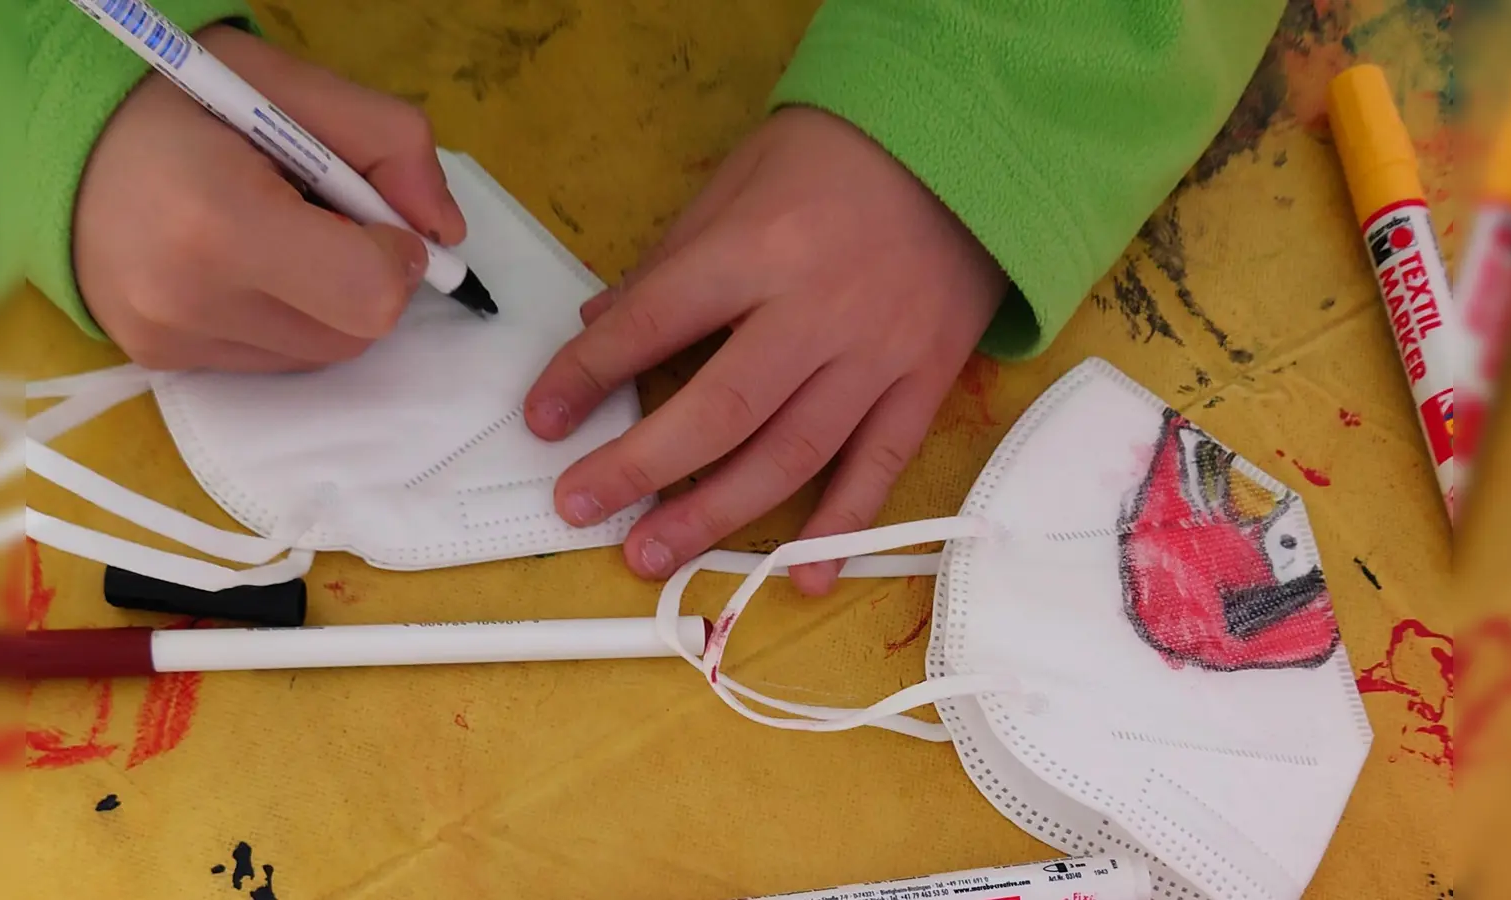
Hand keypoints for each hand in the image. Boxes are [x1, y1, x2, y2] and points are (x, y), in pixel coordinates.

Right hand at [74, 25, 464, 371]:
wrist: (54, 134)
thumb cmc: (180, 100)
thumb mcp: (292, 87)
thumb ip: (392, 144)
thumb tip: (445, 233)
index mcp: (222, 225)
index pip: (371, 296)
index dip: (395, 257)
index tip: (371, 216)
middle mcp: (189, 301)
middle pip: (354, 334)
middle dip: (364, 279)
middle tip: (319, 218)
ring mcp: (169, 340)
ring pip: (319, 355)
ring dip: (326, 304)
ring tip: (272, 236)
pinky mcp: (159, 361)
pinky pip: (271, 359)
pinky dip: (282, 319)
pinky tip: (240, 265)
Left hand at [524, 107, 1005, 593]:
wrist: (968, 152)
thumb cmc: (837, 158)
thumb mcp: (737, 181)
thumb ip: (672, 260)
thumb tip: (601, 322)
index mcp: (760, 248)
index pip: (656, 321)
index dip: (589, 374)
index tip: (542, 420)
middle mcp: (819, 311)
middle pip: (721, 410)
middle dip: (640, 468)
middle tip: (579, 508)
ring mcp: (878, 355)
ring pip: (792, 454)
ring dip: (718, 515)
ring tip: (653, 556)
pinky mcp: (925, 383)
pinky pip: (880, 467)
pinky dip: (841, 527)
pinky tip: (800, 576)